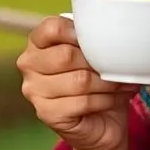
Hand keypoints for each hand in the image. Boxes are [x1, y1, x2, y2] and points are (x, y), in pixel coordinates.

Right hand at [17, 15, 135, 149]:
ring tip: (121, 83)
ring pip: (79, 80)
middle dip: (98, 62)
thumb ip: (92, 40)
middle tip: (117, 67)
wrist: (101, 122)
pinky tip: (114, 98)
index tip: (98, 41)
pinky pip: (83, 102)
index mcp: (37, 43)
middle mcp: (29, 64)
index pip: (52, 28)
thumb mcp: (93, 54)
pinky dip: (106, 100)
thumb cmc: (95, 81)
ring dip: (107, 83)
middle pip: (66, 55)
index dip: (78, 32)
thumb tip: (111, 35)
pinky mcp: (46, 113)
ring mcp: (34, 90)